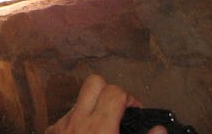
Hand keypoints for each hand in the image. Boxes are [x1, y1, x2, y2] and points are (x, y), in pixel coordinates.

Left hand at [46, 74, 166, 133]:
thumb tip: (160, 129)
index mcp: (100, 126)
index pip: (115, 91)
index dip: (129, 98)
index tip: (135, 110)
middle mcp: (78, 120)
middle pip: (93, 82)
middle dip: (109, 90)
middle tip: (118, 108)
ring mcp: (61, 125)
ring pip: (78, 99)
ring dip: (91, 106)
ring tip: (102, 124)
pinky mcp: (50, 131)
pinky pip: (65, 117)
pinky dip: (77, 122)